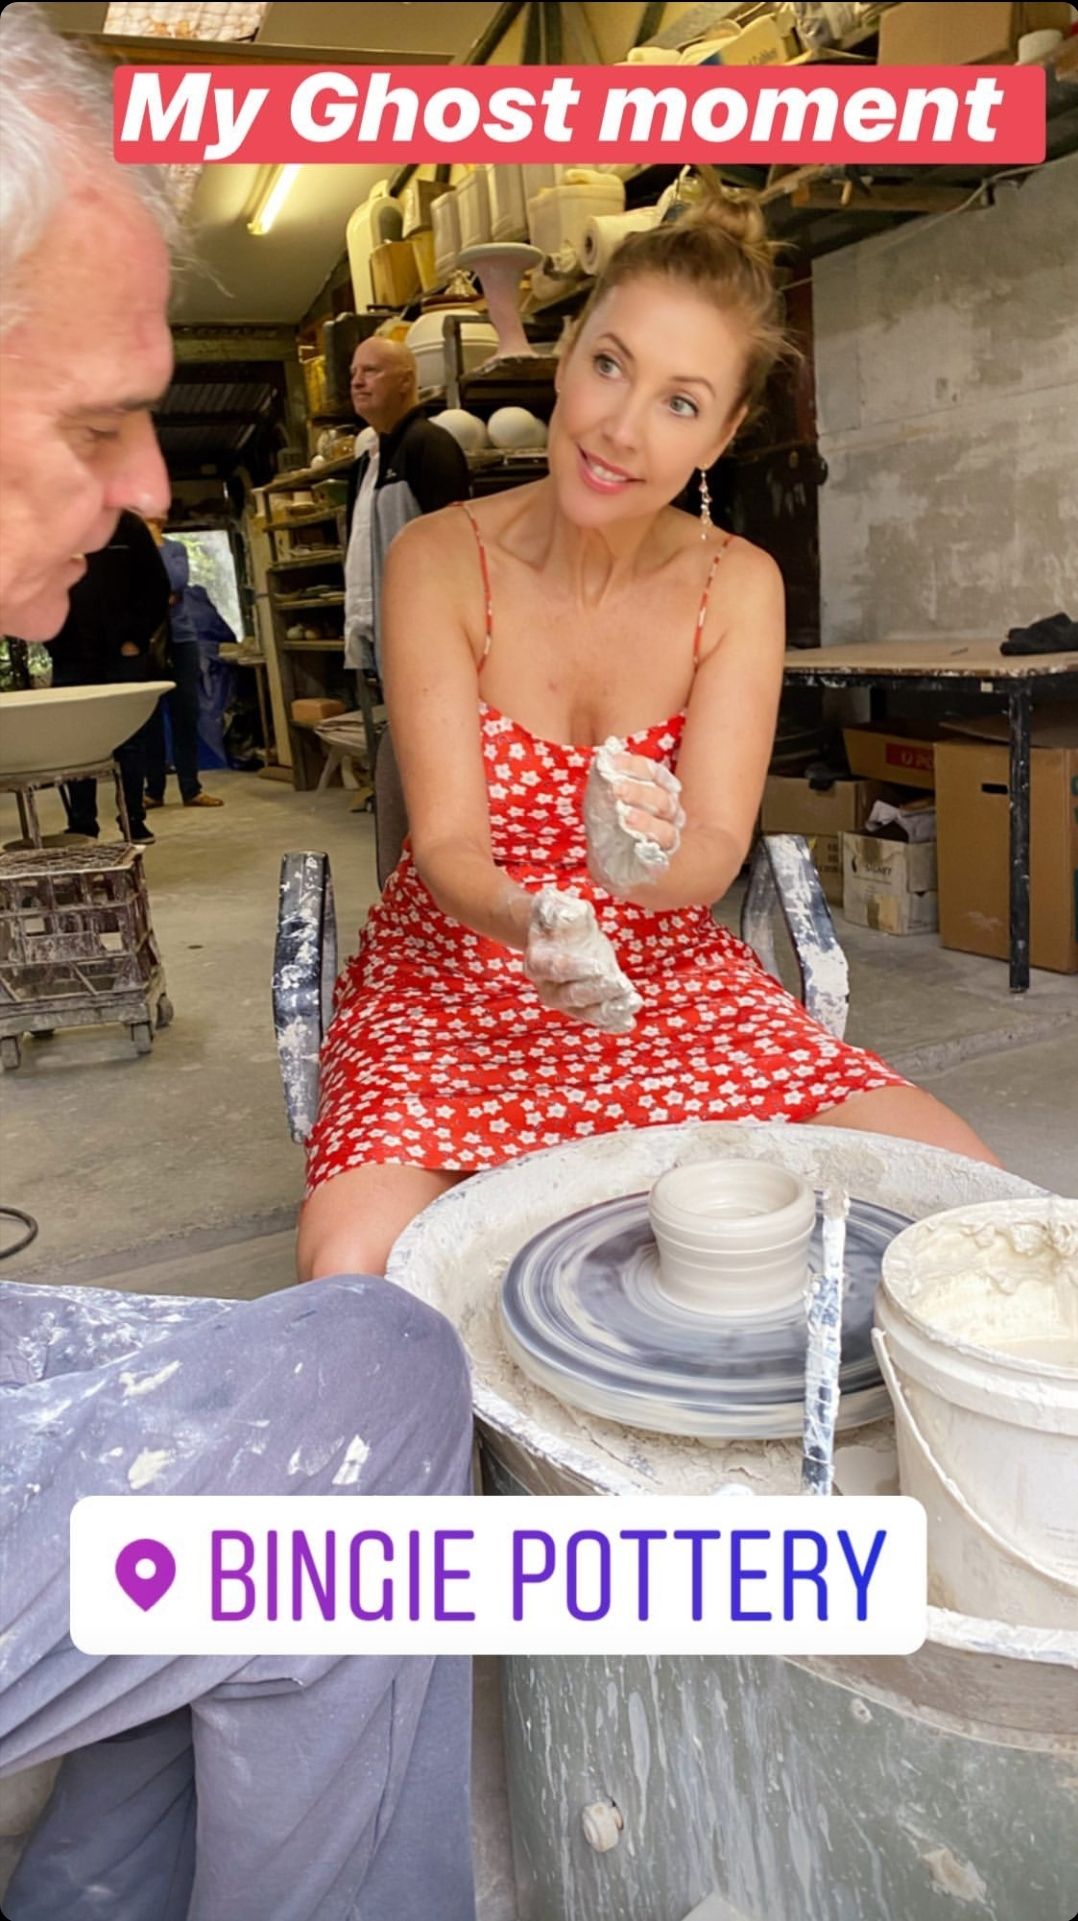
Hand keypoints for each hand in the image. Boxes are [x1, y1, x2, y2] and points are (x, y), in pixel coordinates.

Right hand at [523, 887, 641, 1033]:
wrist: (558, 935)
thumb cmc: (557, 917)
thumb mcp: (555, 904)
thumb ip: (559, 908)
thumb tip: (569, 913)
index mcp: (537, 960)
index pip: (554, 969)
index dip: (575, 969)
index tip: (599, 966)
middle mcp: (547, 986)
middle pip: (571, 995)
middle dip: (598, 992)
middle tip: (622, 984)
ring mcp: (566, 1001)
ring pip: (586, 1012)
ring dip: (611, 1011)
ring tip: (634, 1002)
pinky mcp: (584, 1006)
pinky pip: (597, 1019)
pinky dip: (613, 1022)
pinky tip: (629, 1021)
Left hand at [584, 741, 684, 894]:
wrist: (621, 871)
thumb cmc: (613, 831)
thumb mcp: (604, 806)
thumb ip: (604, 786)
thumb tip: (601, 761)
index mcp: (655, 793)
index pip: (651, 773)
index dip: (633, 767)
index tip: (610, 763)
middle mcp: (667, 814)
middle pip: (660, 798)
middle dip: (639, 792)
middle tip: (616, 788)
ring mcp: (668, 840)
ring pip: (666, 828)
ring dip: (646, 822)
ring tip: (627, 818)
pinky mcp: (661, 864)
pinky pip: (661, 857)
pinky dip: (650, 853)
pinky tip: (638, 847)